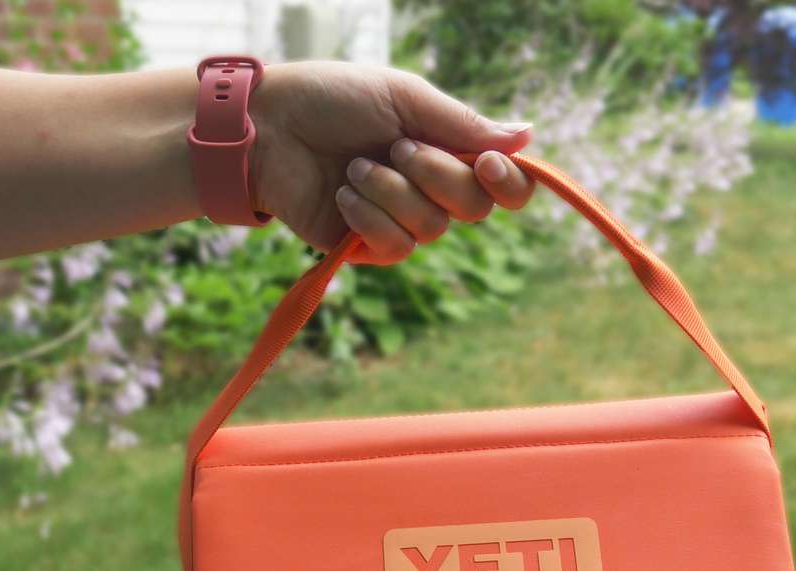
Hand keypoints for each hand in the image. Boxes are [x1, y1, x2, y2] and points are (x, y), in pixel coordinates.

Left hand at [247, 62, 535, 263]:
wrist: (269, 129)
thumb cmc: (331, 100)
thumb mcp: (403, 99)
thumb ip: (464, 124)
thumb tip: (527, 135)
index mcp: (446, 149)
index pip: (504, 185)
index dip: (508, 182)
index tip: (485, 162)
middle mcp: (431, 188)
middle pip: (476, 207)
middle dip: (437, 175)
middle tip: (395, 147)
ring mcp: (401, 219)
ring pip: (434, 227)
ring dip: (393, 191)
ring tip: (354, 166)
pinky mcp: (368, 245)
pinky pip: (397, 246)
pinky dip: (370, 216)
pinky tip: (342, 194)